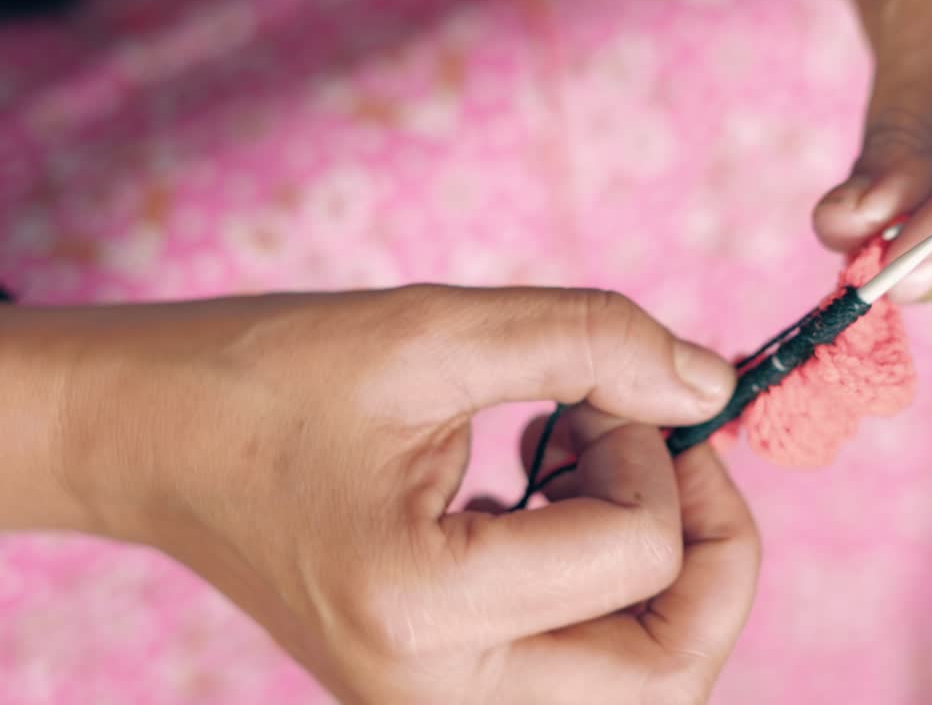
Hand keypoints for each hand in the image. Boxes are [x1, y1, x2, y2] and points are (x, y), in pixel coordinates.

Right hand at [4, 286, 757, 703]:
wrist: (150, 438)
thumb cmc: (265, 377)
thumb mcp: (435, 331)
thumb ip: (594, 345)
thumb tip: (713, 386)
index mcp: (425, 611)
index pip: (641, 555)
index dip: (657, 450)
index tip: (603, 391)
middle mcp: (436, 693)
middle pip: (670, 673)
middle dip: (711, 552)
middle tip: (671, 448)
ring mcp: (436, 701)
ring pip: (640, 679)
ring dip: (658, 562)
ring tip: (587, 456)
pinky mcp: (440, 679)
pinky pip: (583, 659)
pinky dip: (609, 575)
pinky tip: (550, 485)